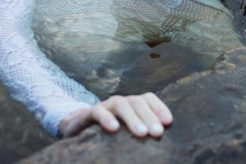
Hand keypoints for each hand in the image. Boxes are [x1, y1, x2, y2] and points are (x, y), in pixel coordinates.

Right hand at [58, 92, 172, 137]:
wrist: (77, 128)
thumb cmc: (108, 134)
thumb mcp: (127, 133)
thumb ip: (141, 133)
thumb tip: (163, 147)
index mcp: (132, 105)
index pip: (149, 99)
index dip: (159, 108)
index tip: (168, 122)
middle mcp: (121, 102)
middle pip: (138, 102)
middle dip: (149, 117)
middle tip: (158, 133)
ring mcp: (106, 106)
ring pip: (121, 105)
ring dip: (133, 118)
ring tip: (141, 133)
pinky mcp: (89, 113)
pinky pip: (98, 112)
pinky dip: (106, 118)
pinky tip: (113, 128)